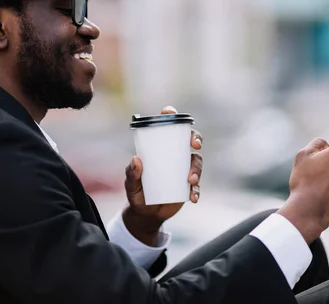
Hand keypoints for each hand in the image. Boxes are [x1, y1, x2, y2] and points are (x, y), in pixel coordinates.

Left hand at [122, 105, 202, 245]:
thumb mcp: (131, 185)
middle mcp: (174, 156)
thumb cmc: (137, 194)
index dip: (170, 116)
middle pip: (189, 139)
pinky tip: (193, 197)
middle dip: (195, 138)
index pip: (166, 128)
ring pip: (197, 161)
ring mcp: (183, 169)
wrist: (145, 215)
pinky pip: (197, 184)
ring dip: (197, 168)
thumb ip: (131, 174)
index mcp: (159, 150)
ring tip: (190, 180)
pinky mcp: (189, 185)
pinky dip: (197, 189)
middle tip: (195, 145)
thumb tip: (136, 160)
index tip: (170, 113)